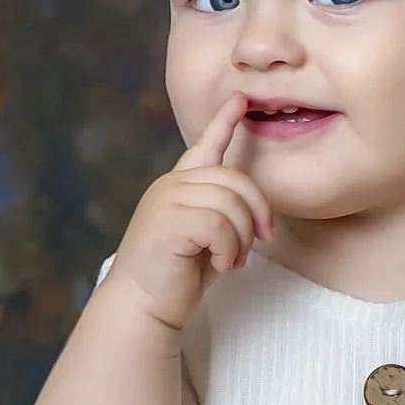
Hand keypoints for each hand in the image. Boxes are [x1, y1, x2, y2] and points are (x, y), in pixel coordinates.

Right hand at [107, 91, 276, 332]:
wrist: (142, 305)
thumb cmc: (177, 275)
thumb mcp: (207, 238)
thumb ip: (225, 214)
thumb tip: (259, 213)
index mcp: (180, 185)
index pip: (205, 145)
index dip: (224, 121)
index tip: (241, 99)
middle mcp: (172, 184)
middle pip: (236, 179)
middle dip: (257, 212)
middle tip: (262, 240)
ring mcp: (168, 199)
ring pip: (231, 203)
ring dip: (243, 238)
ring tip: (232, 260)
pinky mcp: (169, 220)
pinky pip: (220, 225)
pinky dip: (230, 249)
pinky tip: (223, 265)